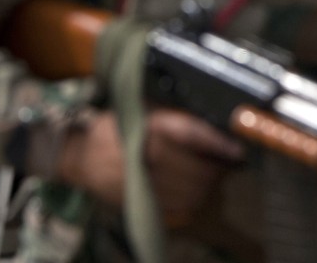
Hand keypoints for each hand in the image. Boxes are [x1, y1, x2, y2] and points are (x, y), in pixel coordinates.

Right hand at [57, 109, 244, 221]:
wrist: (78, 155)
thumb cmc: (116, 127)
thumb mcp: (143, 110)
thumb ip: (175, 117)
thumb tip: (214, 122)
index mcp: (146, 128)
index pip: (190, 134)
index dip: (217, 143)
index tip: (238, 149)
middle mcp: (143, 155)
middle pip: (194, 167)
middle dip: (217, 167)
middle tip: (230, 162)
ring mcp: (140, 183)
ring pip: (188, 191)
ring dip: (207, 185)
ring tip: (215, 175)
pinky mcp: (137, 202)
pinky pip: (176, 207)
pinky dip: (193, 200)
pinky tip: (198, 190)